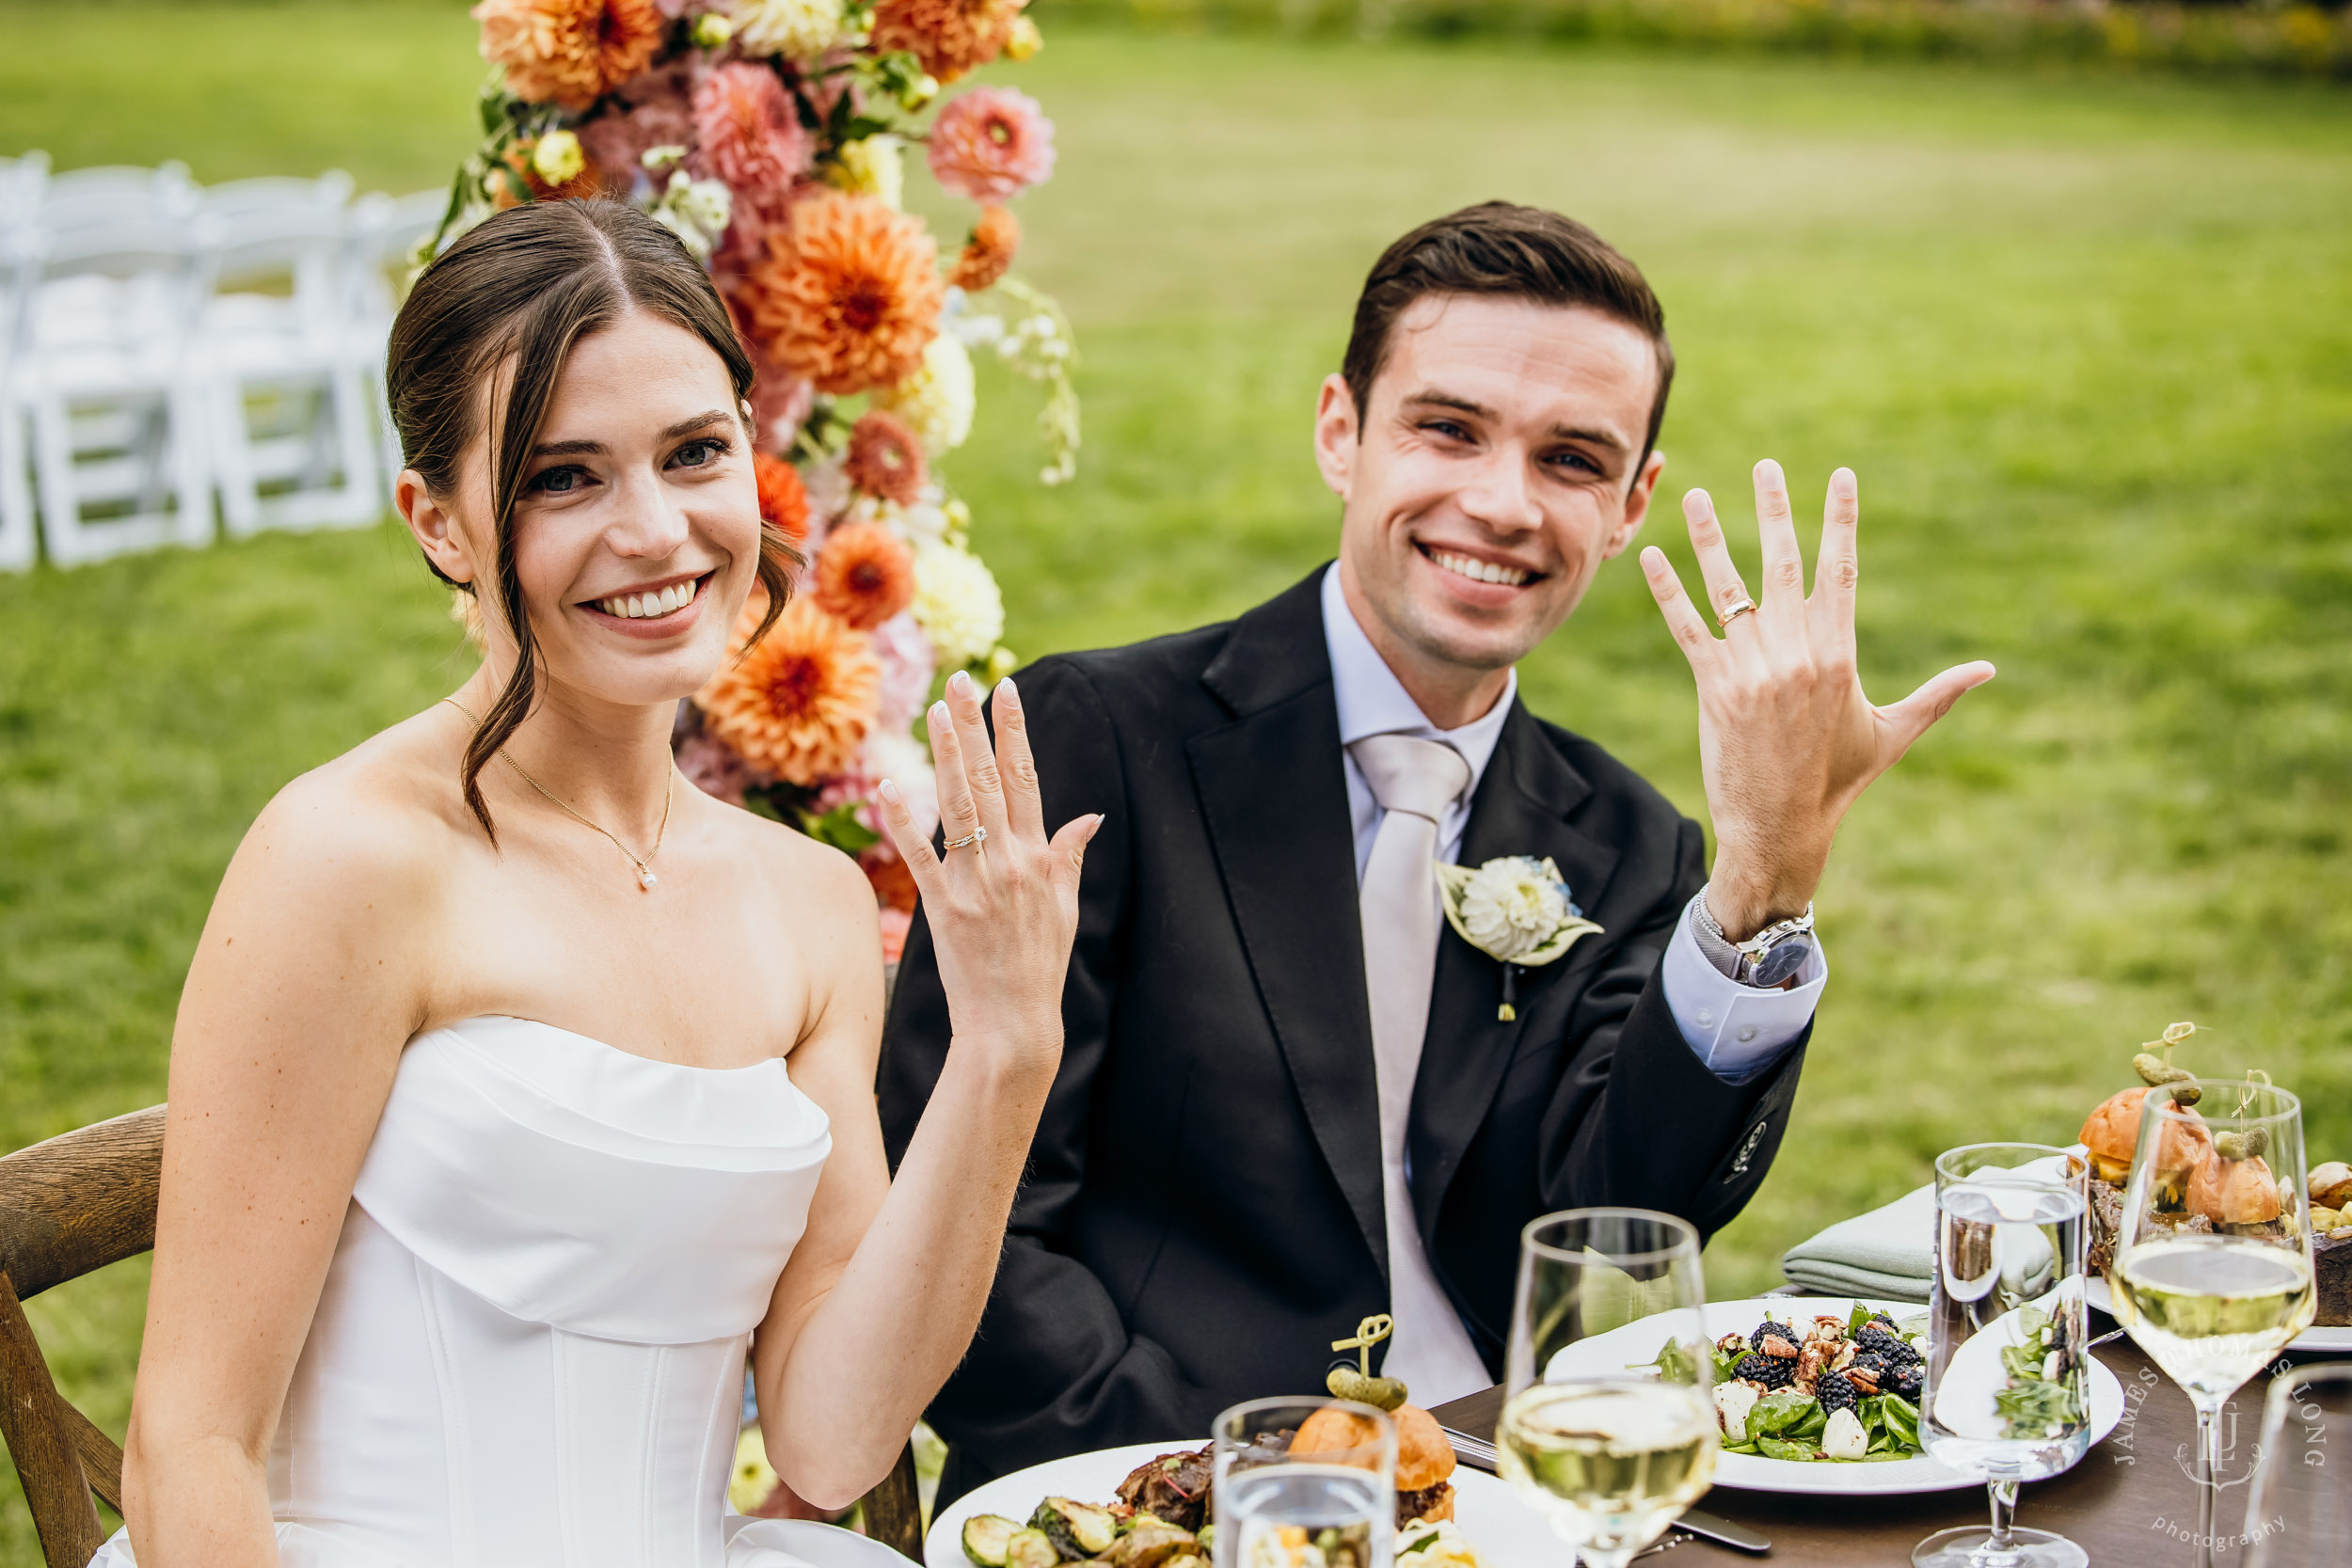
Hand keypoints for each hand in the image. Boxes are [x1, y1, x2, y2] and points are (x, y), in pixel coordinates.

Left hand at [877, 668, 1100, 1076]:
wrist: (1014, 1022)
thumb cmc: (1041, 965)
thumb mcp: (1066, 908)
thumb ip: (1069, 856)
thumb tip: (1090, 817)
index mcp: (1039, 857)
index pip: (1027, 779)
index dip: (1015, 732)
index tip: (1008, 690)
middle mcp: (1009, 862)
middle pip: (989, 780)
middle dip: (975, 726)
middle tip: (962, 681)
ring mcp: (976, 883)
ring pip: (958, 806)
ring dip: (945, 756)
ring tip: (935, 712)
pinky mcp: (944, 909)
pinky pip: (920, 857)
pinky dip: (903, 822)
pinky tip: (887, 788)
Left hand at [1638, 462, 1994, 940]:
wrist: (1782, 828)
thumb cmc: (1839, 780)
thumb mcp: (1893, 733)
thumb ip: (1938, 695)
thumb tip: (1990, 671)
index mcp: (1840, 653)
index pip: (1842, 570)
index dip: (1841, 519)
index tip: (1841, 476)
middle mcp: (1797, 652)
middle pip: (1783, 563)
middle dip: (1773, 510)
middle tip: (1766, 465)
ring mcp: (1753, 668)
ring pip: (1728, 587)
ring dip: (1708, 537)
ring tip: (1691, 494)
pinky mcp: (1714, 687)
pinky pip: (1688, 628)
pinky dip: (1669, 592)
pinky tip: (1652, 557)